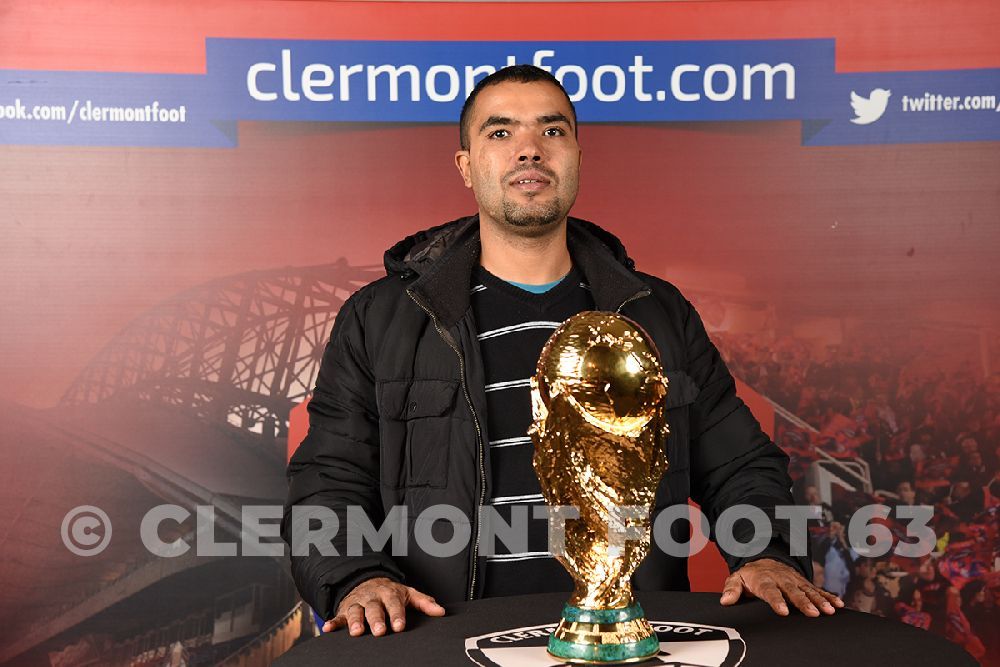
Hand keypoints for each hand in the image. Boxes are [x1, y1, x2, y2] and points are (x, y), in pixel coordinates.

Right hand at [323, 577, 445, 636]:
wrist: (367, 581)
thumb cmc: (390, 592)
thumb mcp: (408, 594)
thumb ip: (424, 602)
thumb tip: (441, 611)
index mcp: (389, 593)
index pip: (394, 604)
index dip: (397, 615)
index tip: (400, 626)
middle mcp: (373, 598)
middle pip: (374, 608)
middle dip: (377, 620)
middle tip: (380, 631)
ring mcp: (358, 603)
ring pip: (356, 611)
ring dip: (356, 621)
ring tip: (358, 633)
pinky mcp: (345, 610)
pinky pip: (338, 616)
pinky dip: (333, 622)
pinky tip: (328, 628)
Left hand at [720, 558, 844, 616]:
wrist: (765, 560)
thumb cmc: (750, 575)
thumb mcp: (737, 578)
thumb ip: (731, 589)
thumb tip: (725, 601)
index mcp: (764, 580)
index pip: (770, 591)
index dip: (777, 601)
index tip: (783, 611)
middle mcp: (782, 580)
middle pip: (793, 592)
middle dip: (803, 602)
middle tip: (813, 613)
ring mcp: (795, 581)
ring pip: (808, 591)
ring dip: (820, 600)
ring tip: (829, 610)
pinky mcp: (804, 583)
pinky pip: (818, 589)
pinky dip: (828, 596)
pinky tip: (838, 604)